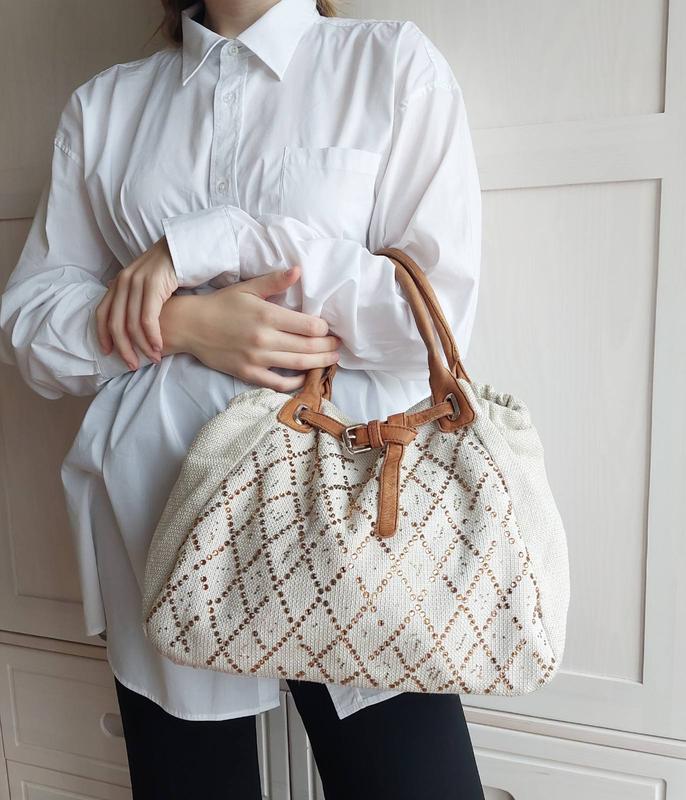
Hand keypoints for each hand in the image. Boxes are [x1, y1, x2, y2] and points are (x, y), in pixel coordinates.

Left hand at [95, 236, 177, 369]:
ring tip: (151, 358)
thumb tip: (129, 313)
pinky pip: (147, 317)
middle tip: (132, 364)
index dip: (103, 335)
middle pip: (115, 322)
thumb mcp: (147, 281)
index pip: (102, 312)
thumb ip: (135, 296)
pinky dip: (151, 336)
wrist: (186, 247)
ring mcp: (137, 282)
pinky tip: (158, 346)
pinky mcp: (153, 285)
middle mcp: (123, 281)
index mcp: (119, 282)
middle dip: (123, 348)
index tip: (108, 353)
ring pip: (131, 323)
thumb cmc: (170, 269)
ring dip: (141, 345)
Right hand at [172, 265, 340, 391]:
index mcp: (267, 315)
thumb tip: (299, 270)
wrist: (190, 326)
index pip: (309, 325)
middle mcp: (264, 339)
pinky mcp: (248, 373)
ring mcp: (256, 359)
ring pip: (298, 365)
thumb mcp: (248, 288)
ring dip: (320, 363)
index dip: (325, 328)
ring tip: (332, 360)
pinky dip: (296, 382)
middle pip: (309, 347)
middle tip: (338, 345)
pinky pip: (278, 383)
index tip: (331, 327)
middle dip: (329, 347)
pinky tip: (306, 376)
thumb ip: (275, 281)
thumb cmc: (221, 304)